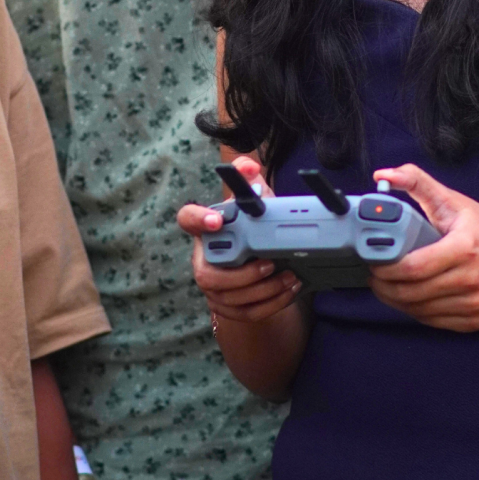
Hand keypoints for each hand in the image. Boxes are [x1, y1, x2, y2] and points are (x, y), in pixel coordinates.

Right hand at [177, 155, 301, 324]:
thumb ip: (252, 181)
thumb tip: (250, 167)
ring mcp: (212, 288)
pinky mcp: (227, 307)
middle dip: (241, 275)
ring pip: (229, 298)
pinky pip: (246, 312)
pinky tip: (289, 291)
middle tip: (270, 264)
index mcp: (205, 230)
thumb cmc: (253, 230)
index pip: (188, 219)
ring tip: (290, 277)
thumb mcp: (256, 203)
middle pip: (207, 275)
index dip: (198, 220)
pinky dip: (271, 304)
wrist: (256, 266)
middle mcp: (202, 260)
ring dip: (263, 291)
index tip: (217, 220)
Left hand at [366, 164, 478, 330]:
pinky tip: (409, 296)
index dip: (385, 267)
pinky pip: (432, 321)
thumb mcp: (451, 200)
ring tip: (386, 285)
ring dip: (394, 300)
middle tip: (373, 274)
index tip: (372, 260)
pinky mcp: (475, 320)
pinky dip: (414, 310)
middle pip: (411, 292)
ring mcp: (475, 303)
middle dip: (383, 285)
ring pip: (418, 310)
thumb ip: (416, 182)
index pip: (413, 267)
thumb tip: (382, 175)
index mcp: (465, 247)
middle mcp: (472, 279)